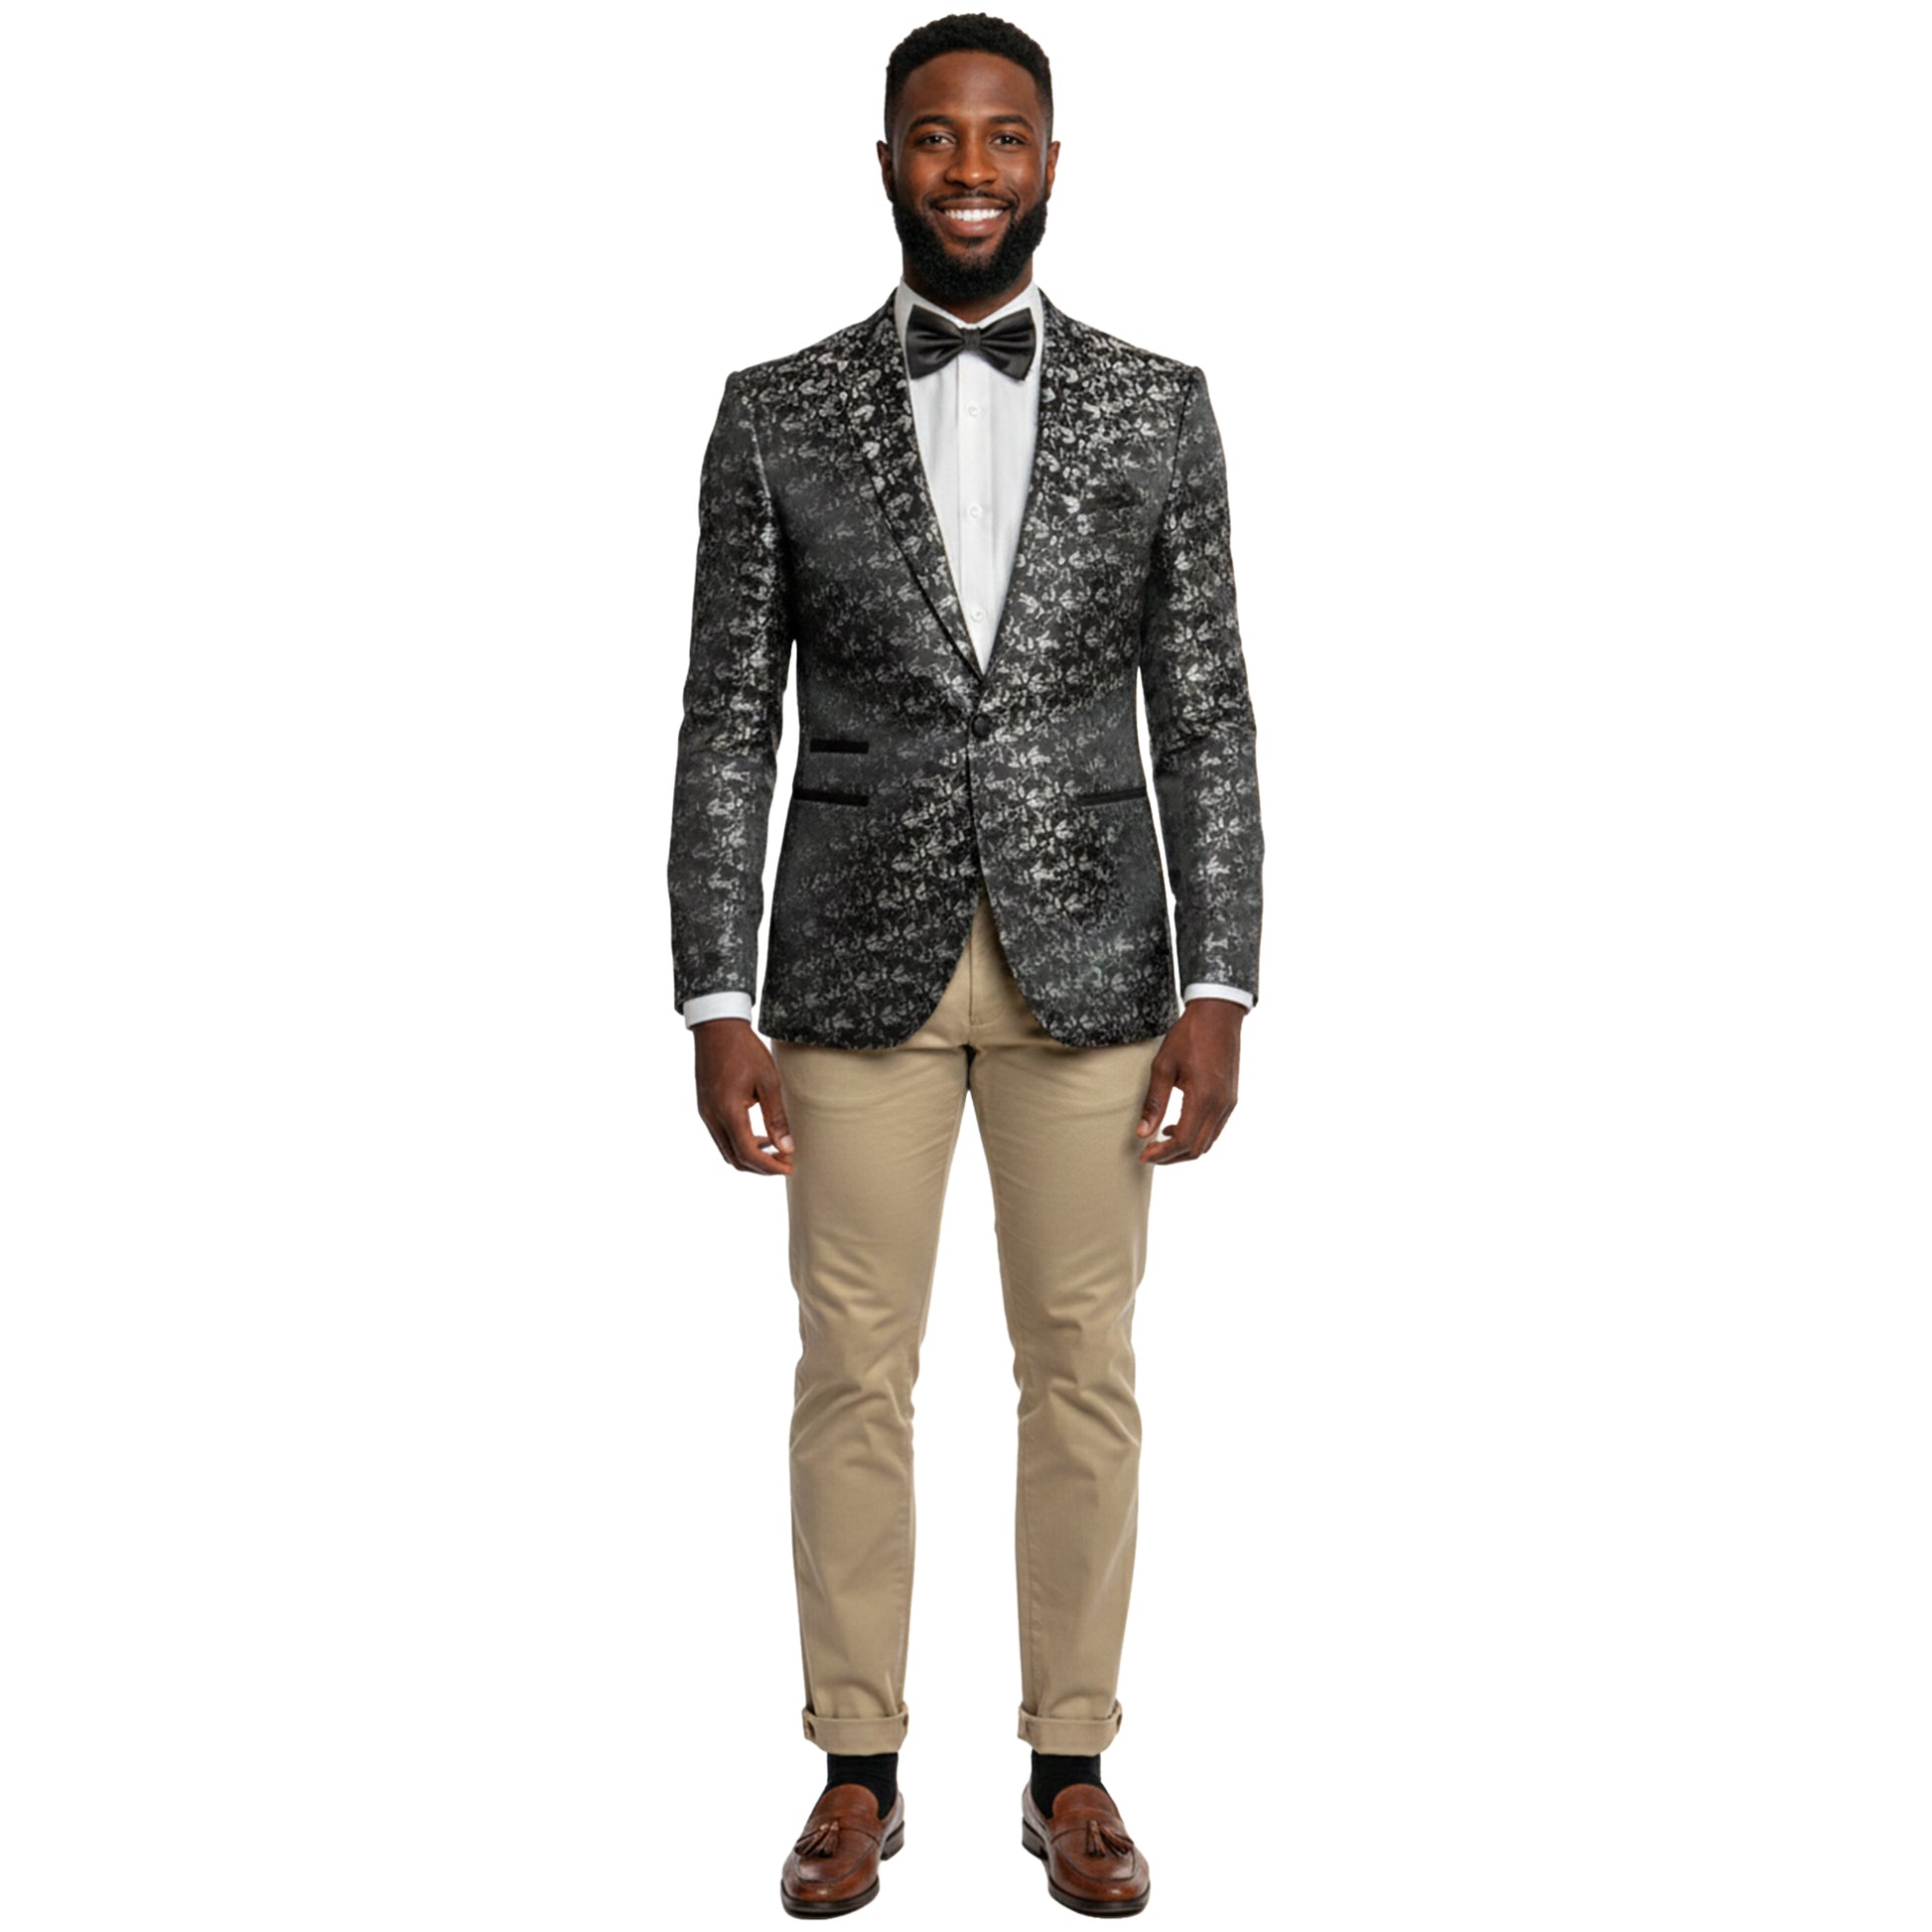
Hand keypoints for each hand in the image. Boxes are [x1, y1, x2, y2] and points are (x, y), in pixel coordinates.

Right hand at [692, 1018, 793, 1174]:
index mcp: (728, 1111)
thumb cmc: (744, 1050)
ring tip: (776, 1150)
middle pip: (734, 1159)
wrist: (717, 1027)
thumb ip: (776, 1117)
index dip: (770, 1166)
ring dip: (750, 1156)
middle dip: (761, 1167)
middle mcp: (712, 1117)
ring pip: (726, 1150)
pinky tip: (759, 1136)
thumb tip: (787, 1147)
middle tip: (785, 1162)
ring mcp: (705, 1113)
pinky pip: (721, 1137)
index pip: (747, 1153)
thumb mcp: (768, 1081)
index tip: (789, 1167)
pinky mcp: (705, 1107)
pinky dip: (740, 1143)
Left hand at [1136, 998, 1243, 1163]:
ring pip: (1208, 1142)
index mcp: (1203, 1098)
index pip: (1182, 1140)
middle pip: (1197, 1148)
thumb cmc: (1189, 1036)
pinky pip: (1215, 1129)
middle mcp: (1220, 1105)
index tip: (1143, 1155)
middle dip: (1171, 1157)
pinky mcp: (1231, 1099)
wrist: (1218, 1015)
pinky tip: (1177, 1127)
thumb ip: (1154, 1102)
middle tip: (1148, 1154)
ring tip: (1159, 1143)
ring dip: (1184, 1149)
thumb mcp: (1163, 1066)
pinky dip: (1196, 1136)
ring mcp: (1228, 1103)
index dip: (1161, 1154)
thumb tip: (1142, 1132)